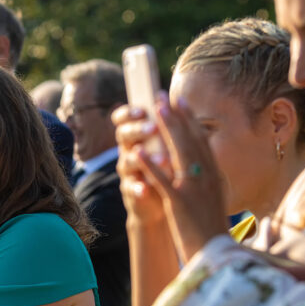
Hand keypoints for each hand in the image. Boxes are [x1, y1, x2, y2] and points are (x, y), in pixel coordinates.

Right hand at [112, 104, 166, 224]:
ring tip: (160, 160)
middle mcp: (128, 151)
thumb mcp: (167, 146)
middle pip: (124, 135)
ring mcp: (128, 172)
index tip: (143, 108)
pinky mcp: (130, 191)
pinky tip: (144, 188)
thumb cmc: (166, 170)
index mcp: (137, 136)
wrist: (159, 204)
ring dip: (139, 160)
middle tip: (153, 128)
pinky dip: (137, 188)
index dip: (129, 112)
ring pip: (126, 162)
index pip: (124, 119)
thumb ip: (170, 128)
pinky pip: (130, 188)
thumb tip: (180, 100)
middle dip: (137, 130)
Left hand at [136, 93, 227, 261]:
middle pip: (191, 140)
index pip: (202, 142)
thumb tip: (201, 167)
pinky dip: (152, 164)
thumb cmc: (211, 230)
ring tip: (153, 110)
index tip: (179, 103)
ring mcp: (195, 189)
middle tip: (161, 96)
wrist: (216, 255)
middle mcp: (207, 177)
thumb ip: (207, 181)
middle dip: (176, 116)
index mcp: (215, 176)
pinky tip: (139, 151)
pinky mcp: (180, 203)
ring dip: (167, 129)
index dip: (190, 120)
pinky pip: (164, 180)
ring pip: (180, 152)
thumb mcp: (214, 200)